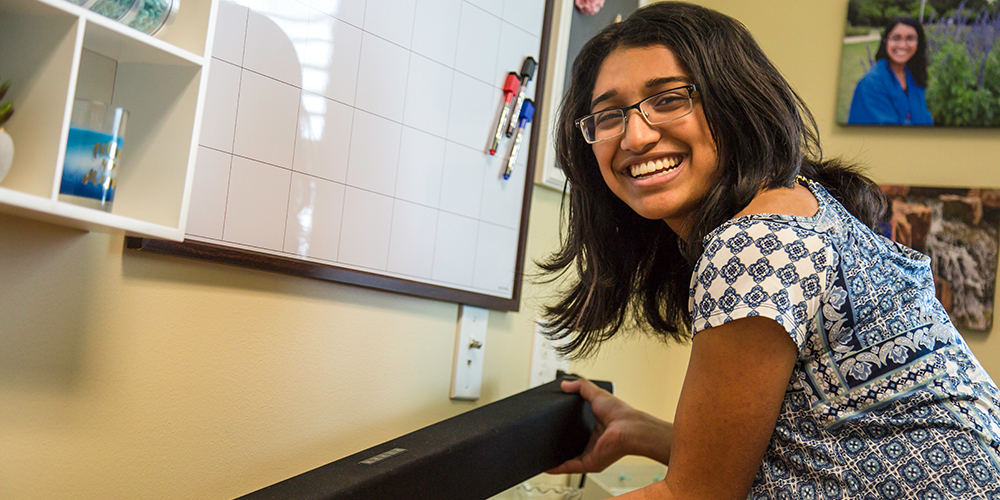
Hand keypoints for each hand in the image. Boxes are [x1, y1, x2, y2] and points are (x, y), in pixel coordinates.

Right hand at [548, 377, 672, 474]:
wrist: (629, 429)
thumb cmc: (620, 413)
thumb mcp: (597, 394)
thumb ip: (581, 386)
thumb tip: (565, 384)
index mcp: (595, 427)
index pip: (576, 429)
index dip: (564, 428)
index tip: (550, 425)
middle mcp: (592, 442)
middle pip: (571, 445)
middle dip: (557, 444)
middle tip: (542, 439)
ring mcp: (590, 454)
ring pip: (568, 459)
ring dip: (555, 459)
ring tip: (540, 455)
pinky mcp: (589, 463)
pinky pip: (569, 468)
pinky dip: (557, 469)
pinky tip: (546, 466)